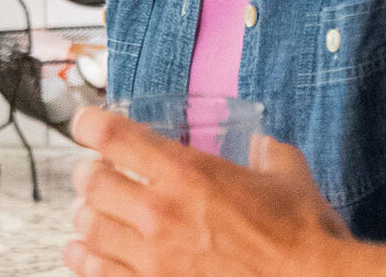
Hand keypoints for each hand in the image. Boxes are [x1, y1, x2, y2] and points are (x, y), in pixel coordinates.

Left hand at [63, 105, 351, 276]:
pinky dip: (85, 263)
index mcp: (188, 173)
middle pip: (91, 182)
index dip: (89, 124)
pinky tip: (83, 257)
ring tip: (86, 214)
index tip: (85, 123)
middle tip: (92, 173)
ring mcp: (153, 259)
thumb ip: (268, 154)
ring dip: (83, 217)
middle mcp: (161, 212)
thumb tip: (261, 146)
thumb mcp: (288, 178)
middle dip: (86, 174)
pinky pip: (100, 276)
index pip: (114, 135)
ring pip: (89, 230)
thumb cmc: (301, 239)